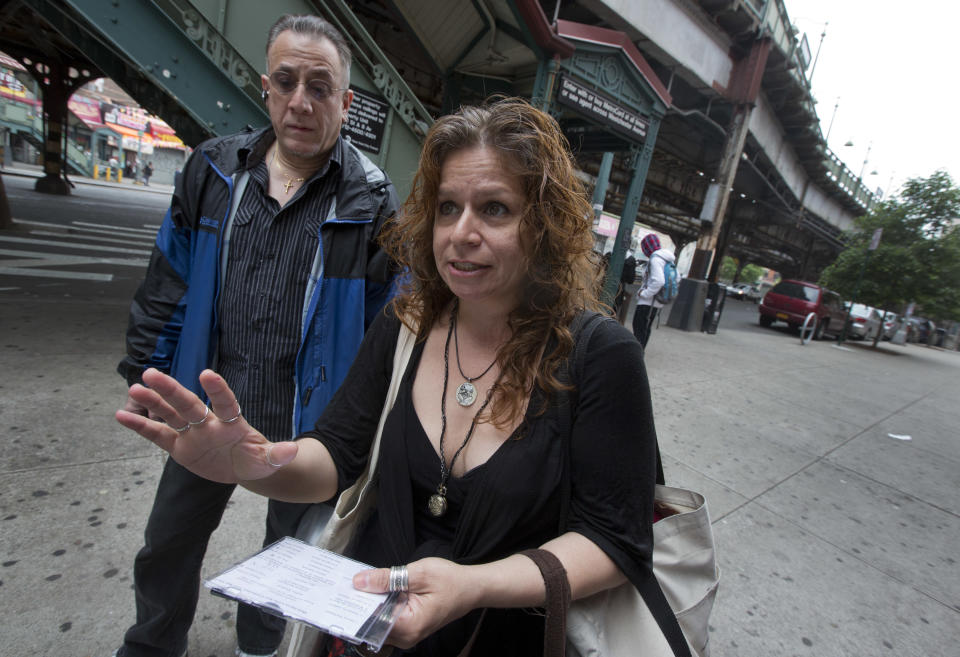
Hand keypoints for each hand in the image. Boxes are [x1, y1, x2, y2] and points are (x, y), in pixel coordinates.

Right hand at [115, 368, 297, 482]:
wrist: (242, 467)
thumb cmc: (256, 459)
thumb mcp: (268, 460)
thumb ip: (278, 454)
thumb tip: (293, 450)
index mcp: (232, 423)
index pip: (225, 403)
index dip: (217, 390)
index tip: (206, 374)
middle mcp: (209, 423)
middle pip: (188, 404)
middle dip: (171, 389)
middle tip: (152, 372)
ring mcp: (192, 432)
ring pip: (170, 414)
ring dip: (153, 402)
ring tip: (134, 388)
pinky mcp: (179, 446)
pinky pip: (158, 435)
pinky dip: (140, 426)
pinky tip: (121, 415)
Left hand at [353, 558, 478, 648]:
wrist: (472, 588)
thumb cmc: (451, 580)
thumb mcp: (418, 573)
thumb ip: (387, 578)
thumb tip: (359, 581)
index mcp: (409, 626)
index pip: (371, 621)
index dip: (354, 606)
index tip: (338, 592)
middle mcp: (406, 637)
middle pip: (372, 623)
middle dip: (357, 604)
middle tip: (341, 584)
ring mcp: (407, 634)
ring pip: (377, 621)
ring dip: (367, 604)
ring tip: (353, 585)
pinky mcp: (408, 627)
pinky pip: (386, 618)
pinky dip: (378, 605)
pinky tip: (370, 589)